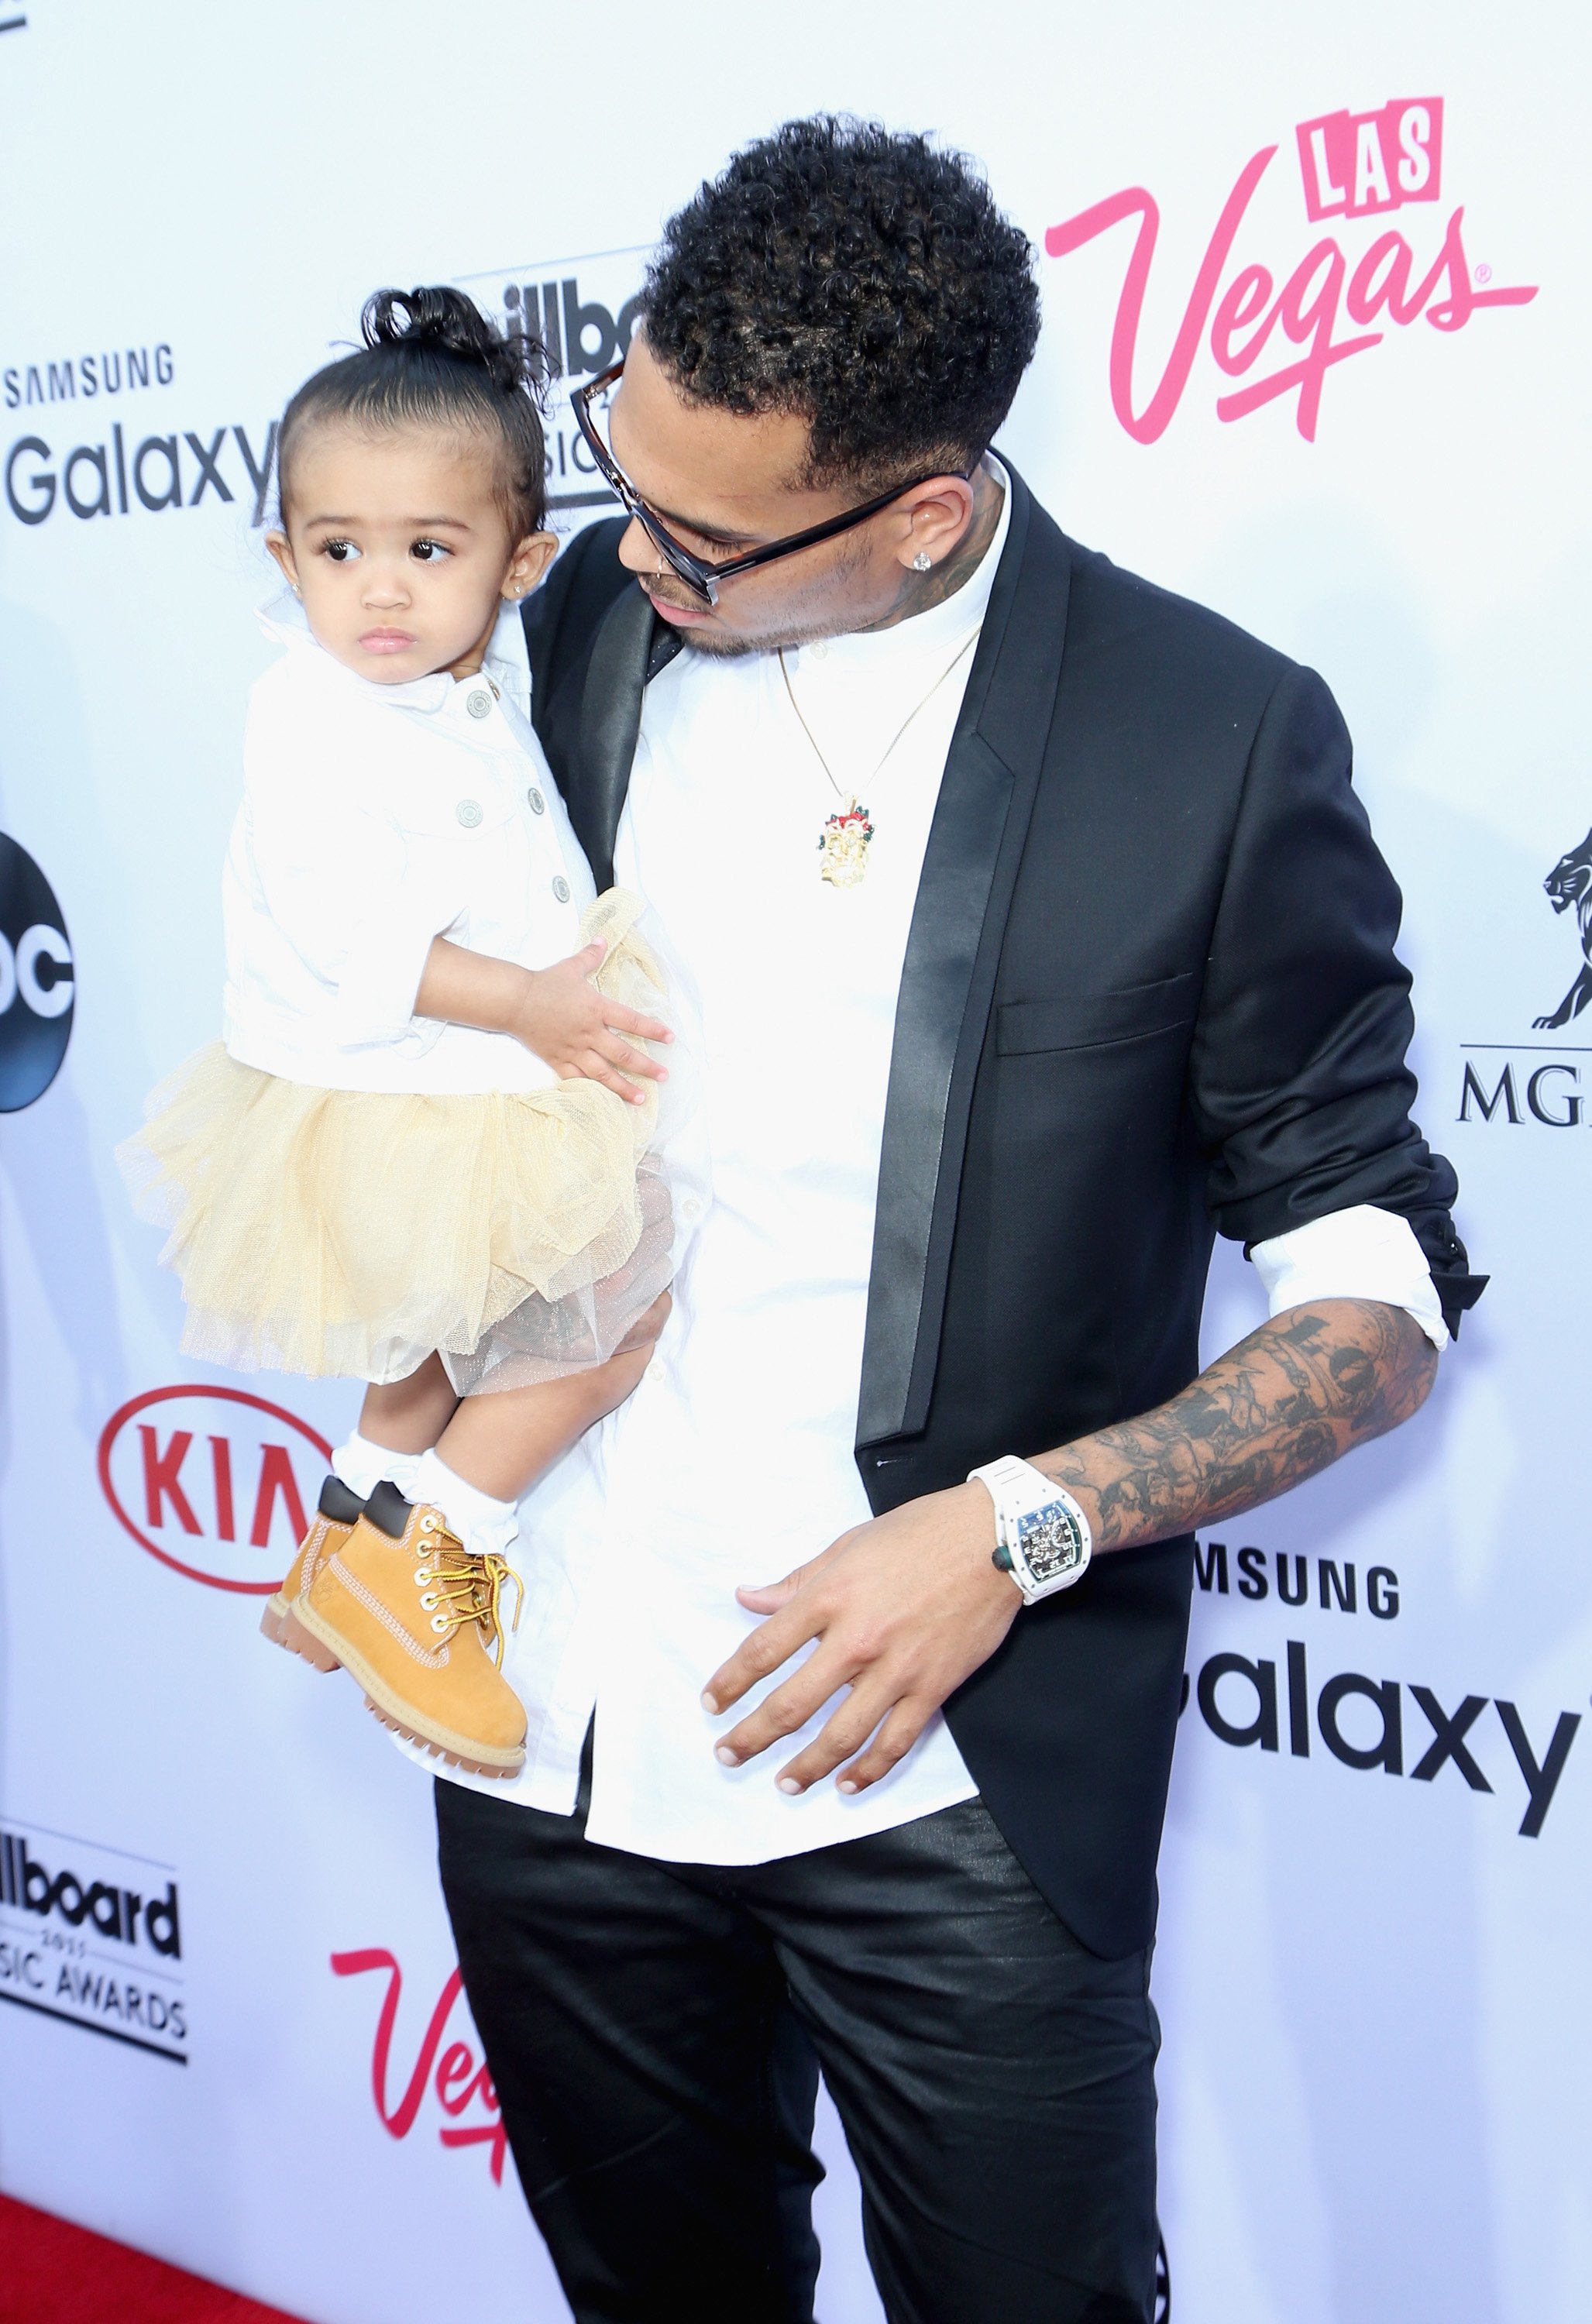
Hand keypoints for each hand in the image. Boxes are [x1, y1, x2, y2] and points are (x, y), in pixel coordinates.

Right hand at [509, 939, 671, 1103]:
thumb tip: (602, 939)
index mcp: (597, 1009)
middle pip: (624, 1054)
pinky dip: (590, 1090)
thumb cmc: (544, 983)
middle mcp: (590, 1032)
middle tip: (664, 1077)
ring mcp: (574, 1049)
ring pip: (603, 1073)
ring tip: (641, 1099)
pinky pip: (577, 1079)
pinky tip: (603, 1101)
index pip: (632, 1021)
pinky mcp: (558, 1060)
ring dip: (623, 1087)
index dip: (653, 1030)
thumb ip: (591, 955)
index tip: (671, 1039)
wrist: (515, 1001)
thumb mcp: (571, 967)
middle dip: (646, 1067)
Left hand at [701, 1482, 1021, 1794]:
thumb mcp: (848, 1545)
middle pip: (792, 1704)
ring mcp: (897, 1670)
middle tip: (728, 1755)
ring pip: (841, 1735)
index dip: (731, 1681)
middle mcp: (857, 1639)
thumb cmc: (920, 1533)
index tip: (712, 1703)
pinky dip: (869, 1769)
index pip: (764, 1649)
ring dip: (806, 1765)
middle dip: (752, 1736)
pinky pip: (895, 1741)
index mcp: (830, 1596)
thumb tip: (750, 1599)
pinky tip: (847, 1784)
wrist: (995, 1540)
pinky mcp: (933, 1688)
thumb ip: (798, 1580)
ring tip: (784, 1783)